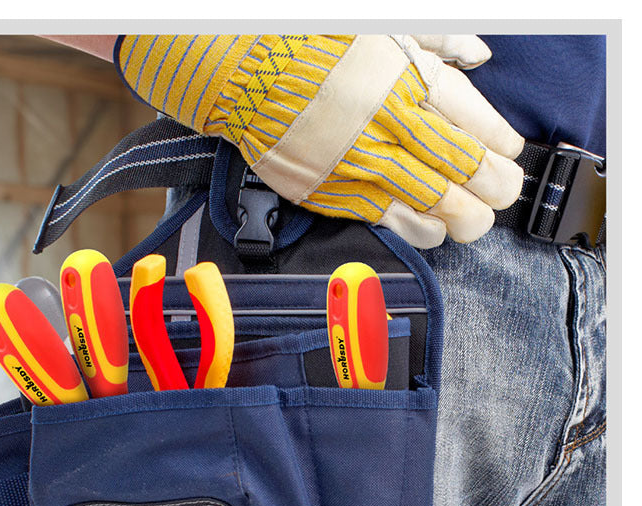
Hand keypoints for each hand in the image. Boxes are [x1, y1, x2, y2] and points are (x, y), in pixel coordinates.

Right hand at [117, 34, 524, 247]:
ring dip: (459, 218)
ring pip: (427, 204)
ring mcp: (357, 164)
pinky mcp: (329, 190)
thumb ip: (438, 41)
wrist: (242, 71)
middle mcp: (385, 126)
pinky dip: (416, 229)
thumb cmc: (313, 42)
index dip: (498, 146)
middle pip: (458, 170)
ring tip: (471, 221)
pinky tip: (433, 232)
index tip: (511, 156)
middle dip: (491, 191)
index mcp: (403, 79)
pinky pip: (383, 218)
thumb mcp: (383, 25)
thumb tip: (480, 56)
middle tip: (500, 196)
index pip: (471, 122)